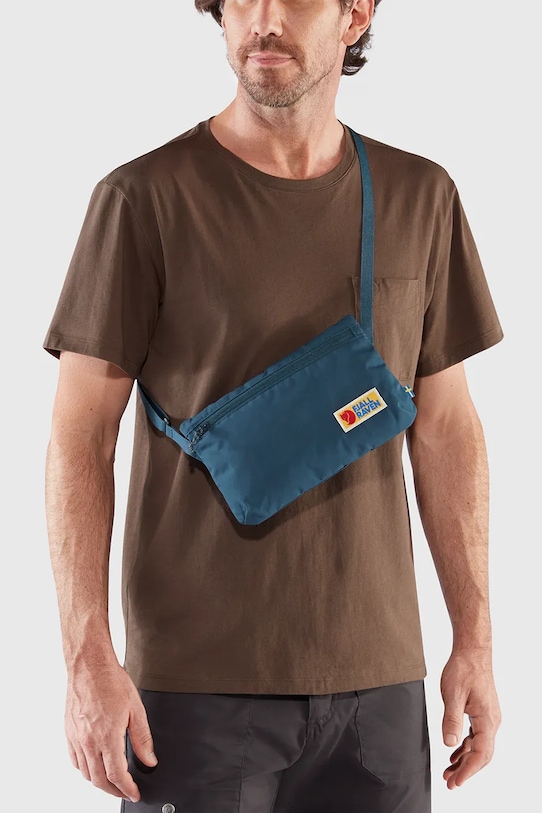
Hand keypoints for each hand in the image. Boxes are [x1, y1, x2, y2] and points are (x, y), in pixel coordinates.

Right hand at [65, 657, 157, 801]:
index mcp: (107, 737)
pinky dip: (85, 770)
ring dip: (100, 782)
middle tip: (125, 791)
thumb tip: (149, 759)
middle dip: (114, 791)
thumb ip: (142, 738)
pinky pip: (75, 760)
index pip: (117, 775)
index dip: (127, 789)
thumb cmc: (111, 682)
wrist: (89, 666)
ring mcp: (76, 738)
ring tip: (112, 782)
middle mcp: (89, 741)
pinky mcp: (69, 732)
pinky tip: (93, 767)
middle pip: (100, 780)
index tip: (134, 793)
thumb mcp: (136, 709)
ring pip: (86, 773)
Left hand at [440, 650, 500, 788]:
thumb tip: (450, 744)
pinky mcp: (482, 712)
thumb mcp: (453, 694)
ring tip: (448, 771)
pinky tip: (454, 753)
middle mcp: (492, 721)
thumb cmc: (464, 669)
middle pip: (482, 755)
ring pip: (479, 746)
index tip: (455, 782)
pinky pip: (476, 736)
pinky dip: (466, 747)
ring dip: (464, 760)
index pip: (480, 754)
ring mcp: (488, 717)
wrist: (472, 652)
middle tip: (449, 782)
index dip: (468, 771)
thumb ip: (451, 720)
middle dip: (466, 770)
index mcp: (487, 719)